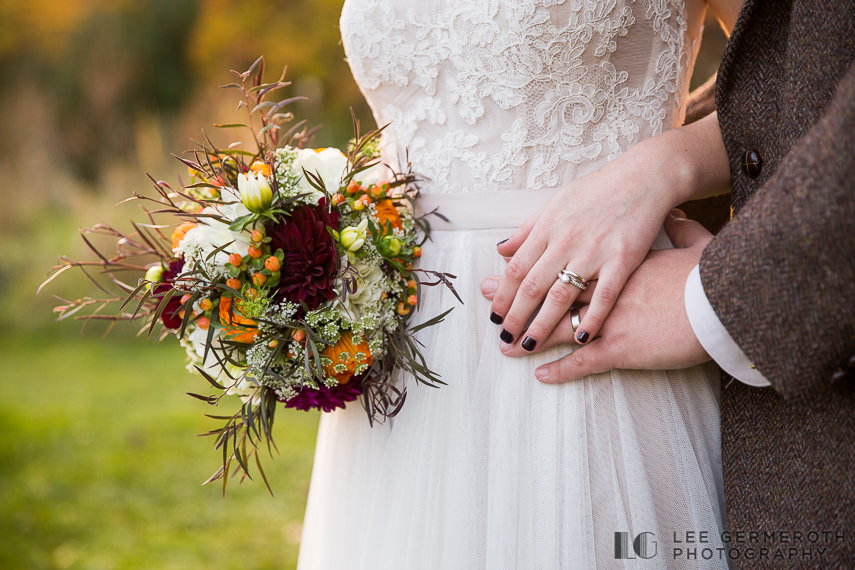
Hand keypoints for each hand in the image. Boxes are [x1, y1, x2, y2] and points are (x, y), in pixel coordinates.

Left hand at [488, 114, 730, 353]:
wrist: (644, 176)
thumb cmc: (599, 190)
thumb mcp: (556, 203)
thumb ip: (528, 230)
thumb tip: (501, 250)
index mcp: (548, 227)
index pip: (516, 268)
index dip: (503, 296)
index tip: (494, 317)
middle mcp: (566, 240)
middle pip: (533, 286)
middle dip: (516, 316)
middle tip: (504, 339)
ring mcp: (594, 250)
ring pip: (561, 296)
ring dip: (543, 324)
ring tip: (530, 346)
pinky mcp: (623, 259)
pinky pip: (604, 296)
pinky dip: (591, 318)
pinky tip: (579, 339)